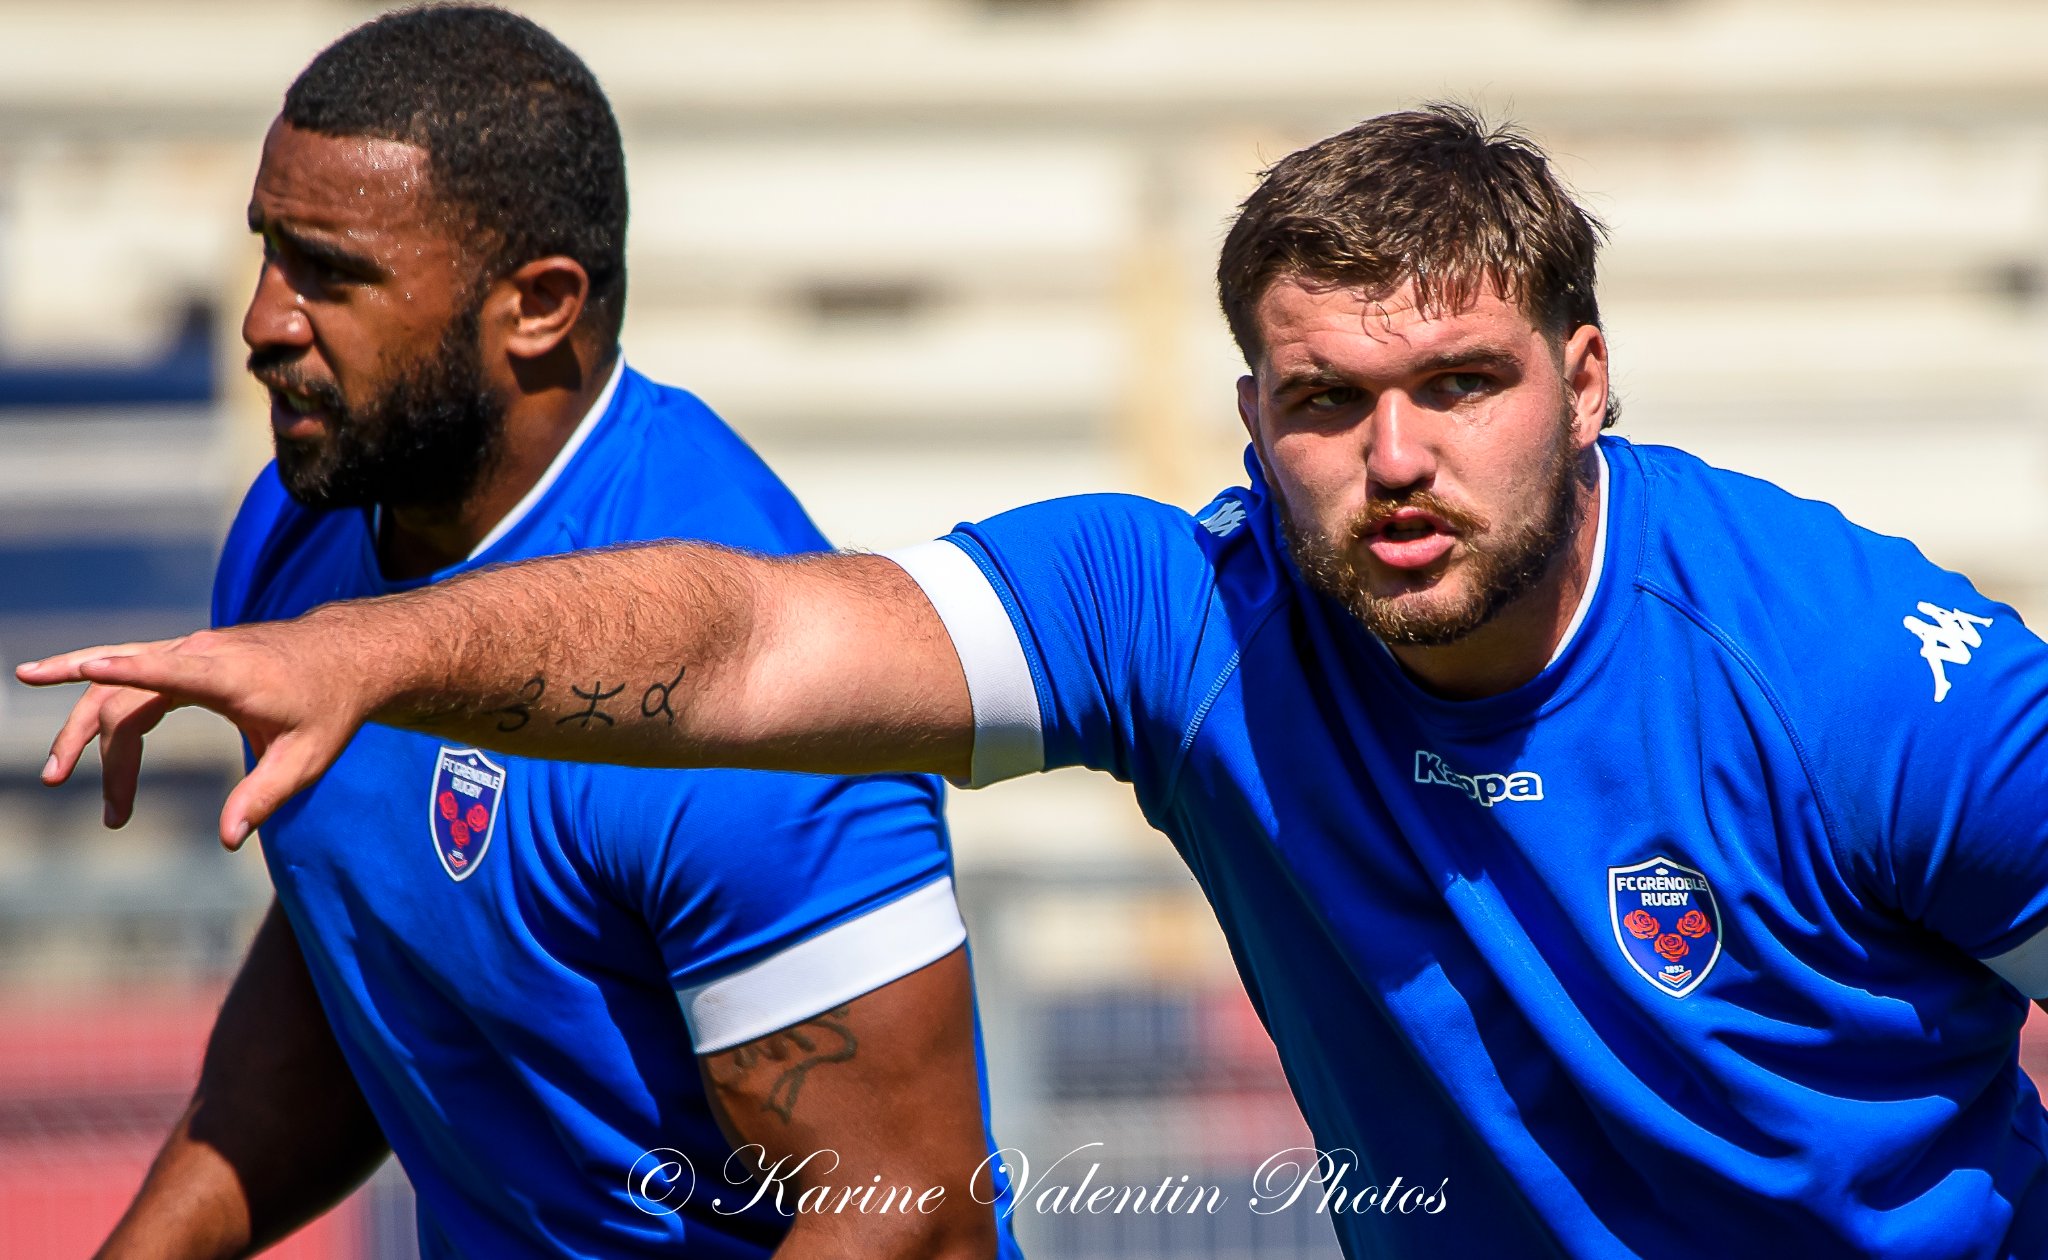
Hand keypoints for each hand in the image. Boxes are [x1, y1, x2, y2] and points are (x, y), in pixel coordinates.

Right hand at [16, 623, 370, 848]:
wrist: (346, 655)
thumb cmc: (330, 707)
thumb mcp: (308, 758)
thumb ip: (265, 797)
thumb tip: (228, 840)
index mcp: (231, 675)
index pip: (171, 671)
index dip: (130, 670)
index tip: (87, 668)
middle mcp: (202, 653)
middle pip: (126, 694)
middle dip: (96, 748)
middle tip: (92, 806)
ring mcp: (189, 648)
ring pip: (116, 679)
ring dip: (82, 725)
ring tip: (55, 773)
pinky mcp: (185, 654)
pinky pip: (128, 667)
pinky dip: (91, 680)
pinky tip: (51, 684)